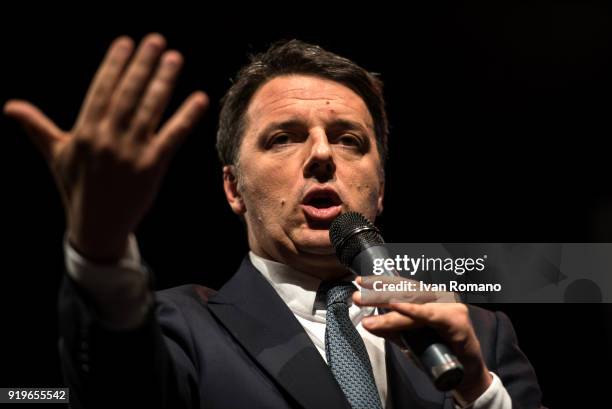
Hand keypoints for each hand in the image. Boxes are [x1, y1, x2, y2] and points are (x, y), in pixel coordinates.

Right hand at [4, 34, 207, 260]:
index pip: (101, 89)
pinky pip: (172, 136)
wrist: (96, 227)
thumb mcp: (56, 156)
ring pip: (150, 109)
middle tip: (156, 41)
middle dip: (142, 65)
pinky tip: (200, 98)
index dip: (114, 64)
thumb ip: (38, 127)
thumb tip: (10, 106)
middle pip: (127, 93)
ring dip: (164, 81)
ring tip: (174, 58)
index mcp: (84, 132)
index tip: (126, 43)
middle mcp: (107, 139)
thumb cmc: (76, 188)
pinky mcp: (152, 167)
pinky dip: (187, 117)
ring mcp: (130, 153)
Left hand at [353, 276, 492, 403]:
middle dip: (379, 293)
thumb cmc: (441, 354)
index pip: (403, 287)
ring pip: (413, 303)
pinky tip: (395, 305)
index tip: (361, 282)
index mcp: (430, 300)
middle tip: (358, 296)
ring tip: (368, 303)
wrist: (466, 374)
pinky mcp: (456, 320)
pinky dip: (412, 310)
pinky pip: (429, 314)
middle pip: (405, 291)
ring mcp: (448, 306)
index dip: (381, 283)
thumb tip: (368, 322)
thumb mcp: (409, 341)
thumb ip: (391, 330)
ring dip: (387, 303)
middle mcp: (439, 298)